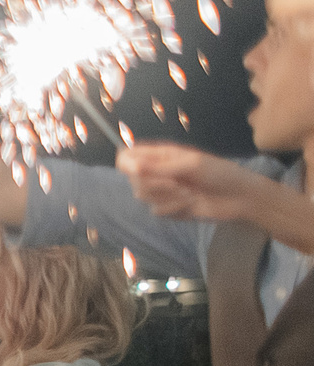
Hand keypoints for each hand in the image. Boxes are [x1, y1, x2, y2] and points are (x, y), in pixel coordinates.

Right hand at [118, 142, 283, 225]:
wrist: (239, 197)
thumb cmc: (219, 173)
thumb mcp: (190, 164)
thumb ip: (158, 166)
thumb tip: (130, 165)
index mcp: (161, 155)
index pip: (127, 156)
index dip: (127, 164)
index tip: (138, 170)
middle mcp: (157, 172)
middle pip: (133, 179)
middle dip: (153, 183)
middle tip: (176, 182)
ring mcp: (161, 192)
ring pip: (142, 196)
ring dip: (167, 196)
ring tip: (189, 192)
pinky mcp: (167, 209)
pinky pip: (156, 210)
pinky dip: (174, 207)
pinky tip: (191, 203)